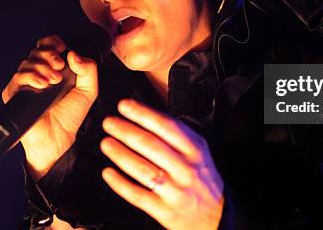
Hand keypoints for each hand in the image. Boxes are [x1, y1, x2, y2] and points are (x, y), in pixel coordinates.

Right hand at [1, 35, 98, 178]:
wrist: (58, 139)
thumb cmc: (70, 116)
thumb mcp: (88, 90)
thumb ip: (88, 70)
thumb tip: (74, 53)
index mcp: (54, 69)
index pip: (47, 46)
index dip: (53, 42)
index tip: (63, 48)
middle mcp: (38, 73)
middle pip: (37, 51)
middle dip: (49, 54)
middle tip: (60, 66)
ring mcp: (25, 83)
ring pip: (28, 62)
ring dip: (43, 67)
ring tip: (54, 81)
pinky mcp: (14, 94)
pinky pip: (18, 77)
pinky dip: (31, 77)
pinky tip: (43, 84)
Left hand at [100, 99, 223, 229]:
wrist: (215, 217)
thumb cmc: (203, 180)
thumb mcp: (200, 152)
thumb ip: (178, 136)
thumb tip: (146, 116)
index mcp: (195, 150)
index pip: (167, 126)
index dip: (143, 114)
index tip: (125, 106)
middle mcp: (186, 169)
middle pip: (151, 146)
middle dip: (126, 131)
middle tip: (109, 122)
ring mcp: (175, 191)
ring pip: (143, 169)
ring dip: (120, 154)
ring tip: (106, 143)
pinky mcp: (164, 211)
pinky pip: (137, 195)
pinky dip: (120, 183)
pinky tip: (108, 172)